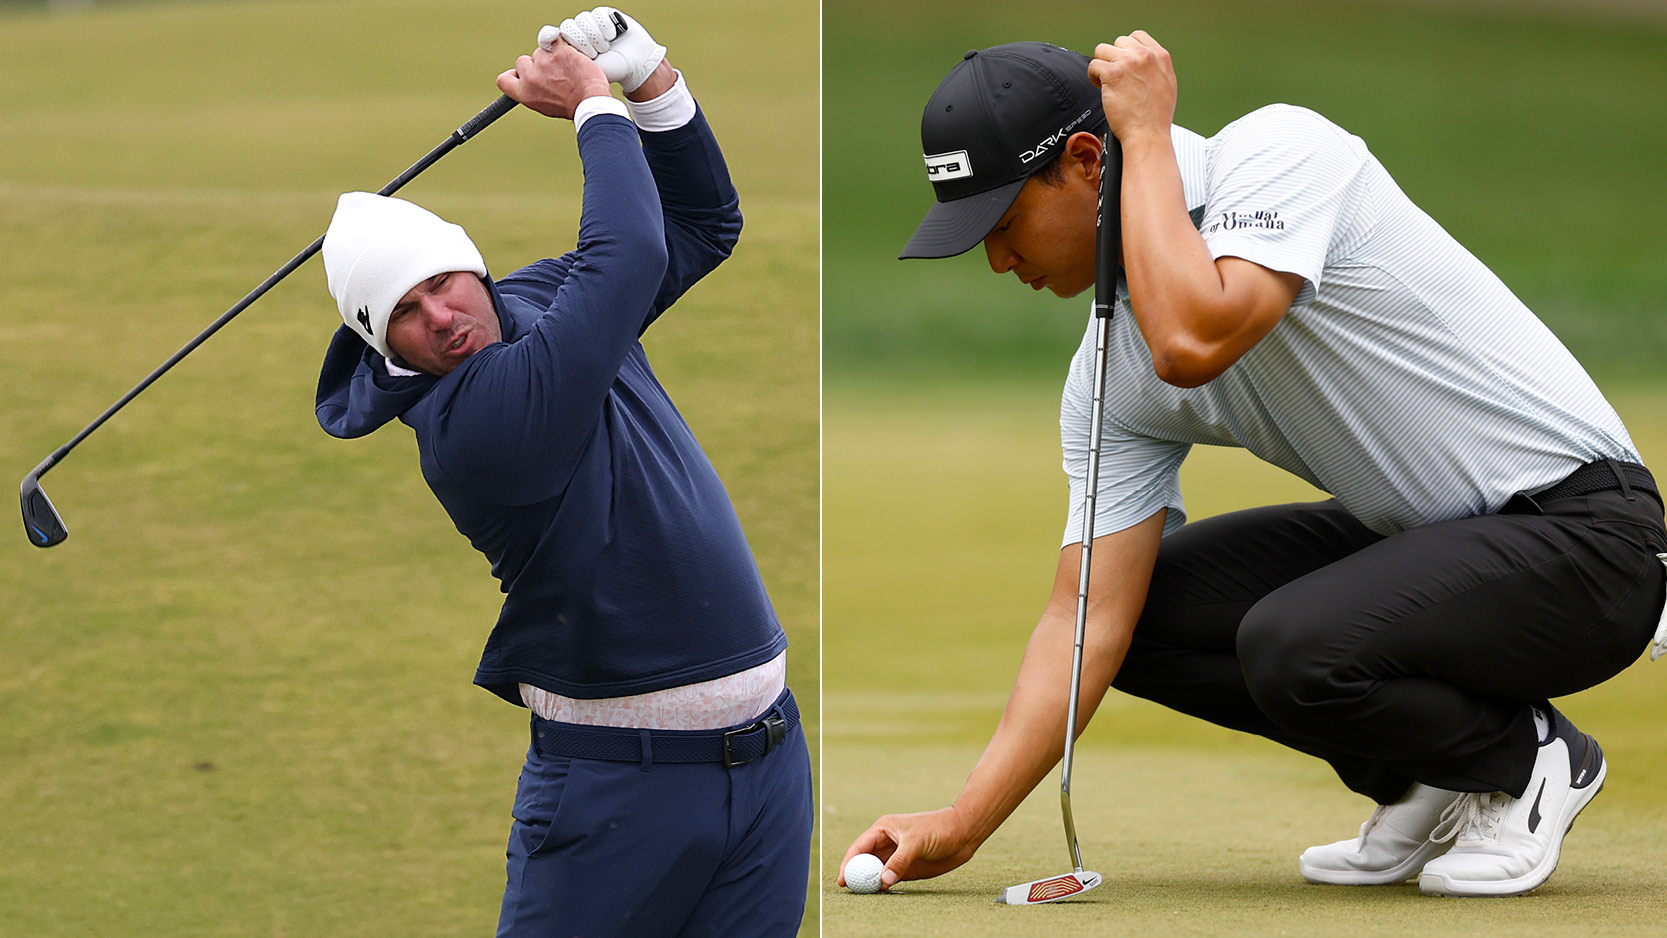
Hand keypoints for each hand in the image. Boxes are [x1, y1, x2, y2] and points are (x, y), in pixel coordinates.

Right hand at [496, 38, 610, 119]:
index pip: (503, 80)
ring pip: (541, 51)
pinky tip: (571, 56)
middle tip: (554, 74)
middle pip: (523, 61)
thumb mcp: (544, 106)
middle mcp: (530, 77)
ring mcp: (544, 63)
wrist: (590, 102)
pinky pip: (556, 40)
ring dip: (553, 56)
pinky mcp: (559, 51)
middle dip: (537, 65)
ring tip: (568, 70)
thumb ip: (532, 91)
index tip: (521, 74)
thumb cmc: (572, 106)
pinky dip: (563, 45)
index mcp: (524, 93)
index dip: (513, 74)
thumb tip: (526, 81)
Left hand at [536, 7, 666, 93]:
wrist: (635, 66)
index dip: (549, 35)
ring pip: (582, 20)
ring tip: (605, 48)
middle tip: (593, 54)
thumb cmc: (610, 73)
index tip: (553, 37)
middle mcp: (578, 34)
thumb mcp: (582, 74)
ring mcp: (591, 24)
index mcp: (568, 49)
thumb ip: (562, 64)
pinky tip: (612, 36)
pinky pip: (597, 14)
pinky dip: (604, 26)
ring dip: (594, 36)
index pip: (550, 36)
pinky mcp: (605, 15)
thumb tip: (543, 54)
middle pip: (567, 27)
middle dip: (581, 41)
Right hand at [839, 807, 979, 890]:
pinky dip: (884, 886)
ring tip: (867, 894)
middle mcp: (886, 843)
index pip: (859, 847)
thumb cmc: (939, 829)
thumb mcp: (916, 842)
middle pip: (864, 861)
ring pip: (876, 871)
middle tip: (852, 890)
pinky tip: (882, 893)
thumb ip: (899, 861)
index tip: (843, 879)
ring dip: (871, 882)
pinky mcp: (906, 868)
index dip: (848, 863)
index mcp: (883, 829)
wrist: (963, 833)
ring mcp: (896, 856)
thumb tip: (883, 881)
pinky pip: (890, 879)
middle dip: (857, 875)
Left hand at [1087, 30, 1177, 145]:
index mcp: (1160, 56)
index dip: (1126, 49)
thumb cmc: (1156, 117)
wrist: (1148, 134)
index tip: (1123, 63)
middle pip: (1118, 42)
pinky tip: (1100, 88)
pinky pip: (1093, 65)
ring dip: (1101, 65)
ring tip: (1106, 82)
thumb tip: (1142, 60)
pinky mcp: (1112, 74)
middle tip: (1115, 77)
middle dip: (1113, 58)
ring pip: (1102, 50)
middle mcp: (1144, 56)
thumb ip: (1155, 67)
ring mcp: (1128, 63)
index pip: (1137, 36)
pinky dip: (1093, 77)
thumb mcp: (1167, 84)